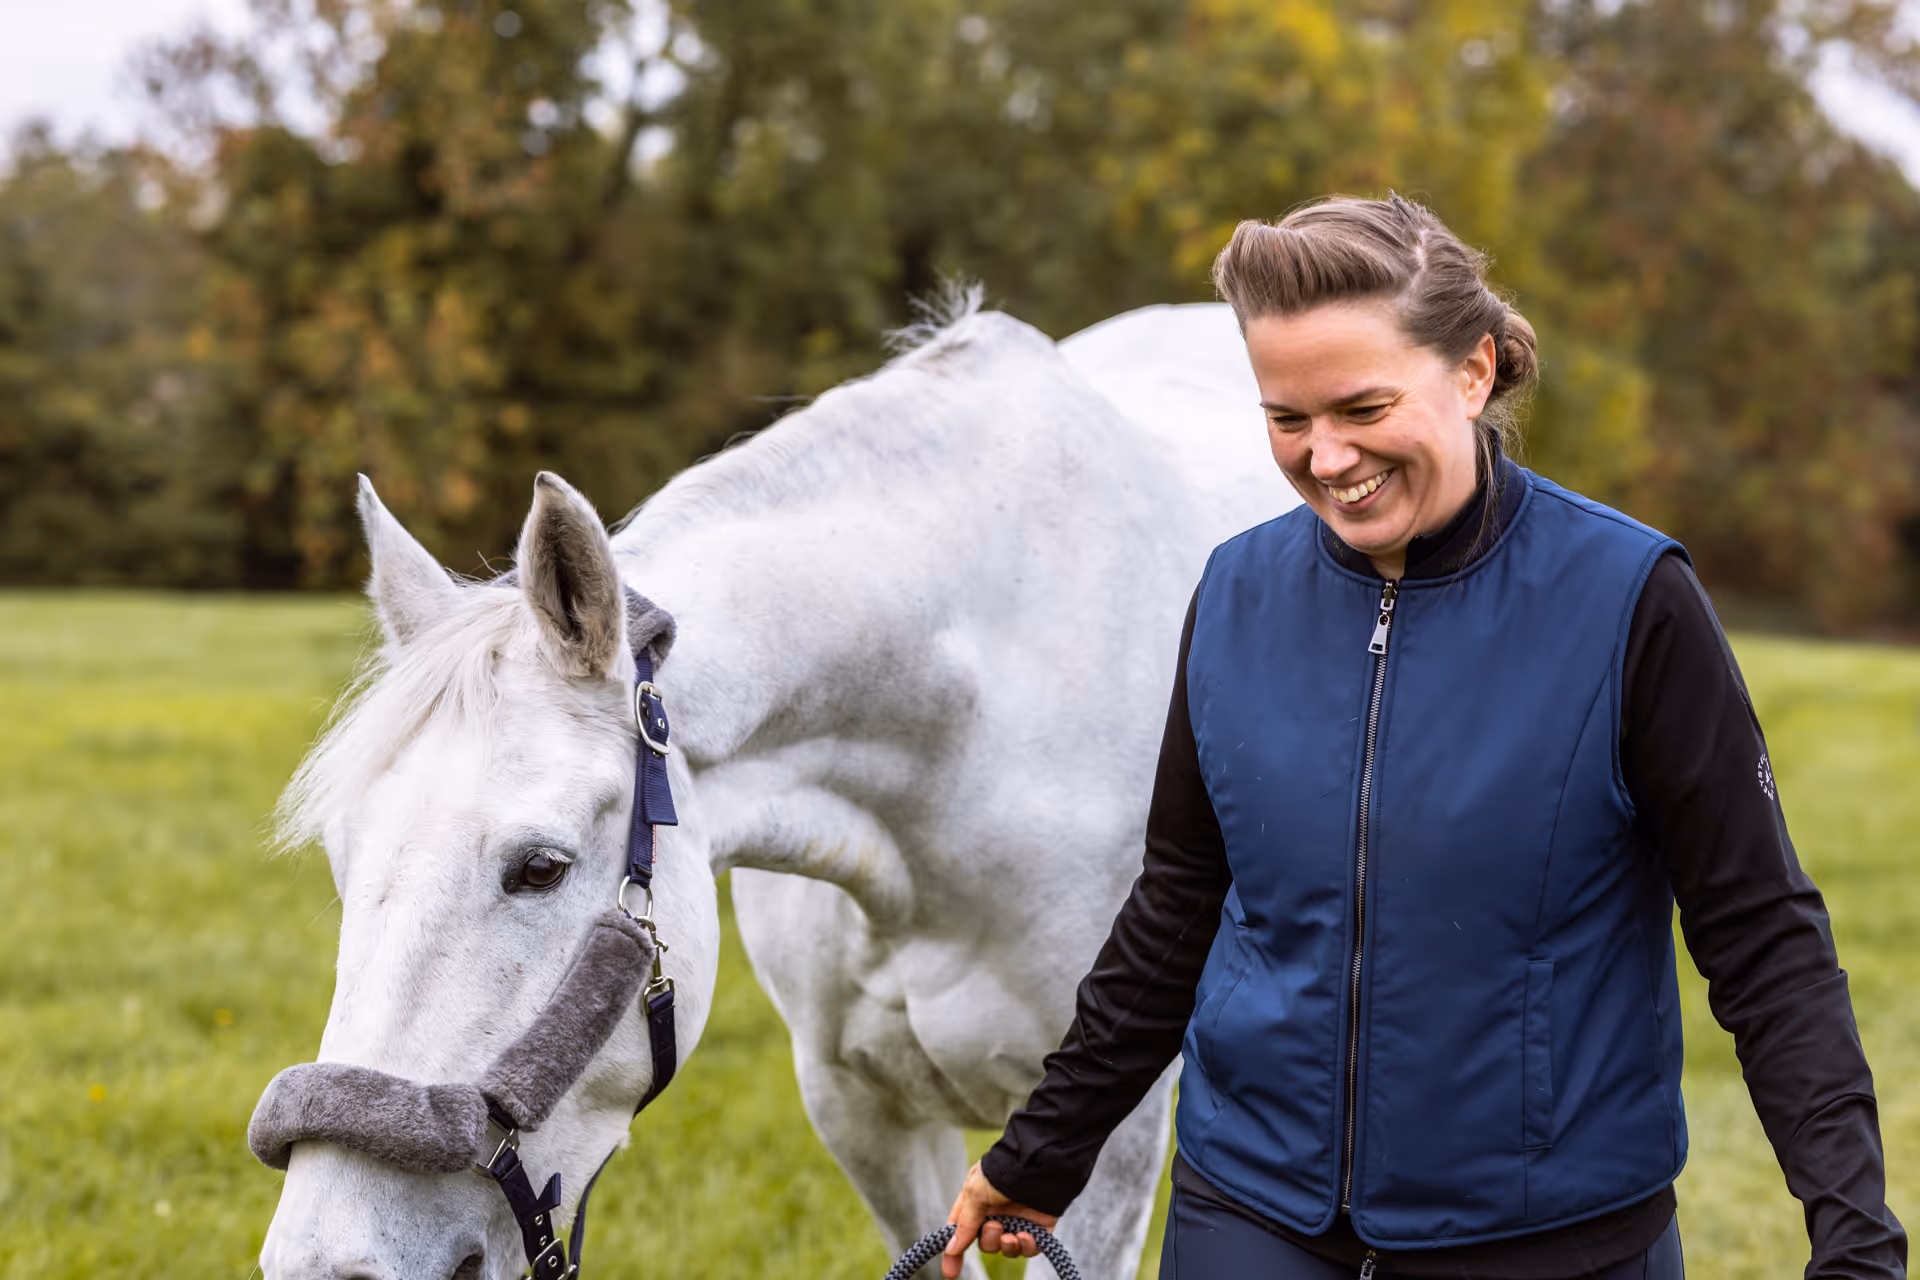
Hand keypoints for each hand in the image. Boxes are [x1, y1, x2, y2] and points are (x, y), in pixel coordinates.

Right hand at [941, 1161, 1058, 1278]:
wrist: (1037, 1165)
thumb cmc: (1001, 1173)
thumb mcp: (974, 1194)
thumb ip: (964, 1224)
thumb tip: (951, 1249)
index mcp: (977, 1202)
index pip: (962, 1232)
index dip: (955, 1252)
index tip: (950, 1273)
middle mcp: (997, 1213)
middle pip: (986, 1243)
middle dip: (989, 1240)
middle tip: (995, 1226)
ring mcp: (1018, 1220)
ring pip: (1007, 1248)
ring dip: (1007, 1246)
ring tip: (1011, 1235)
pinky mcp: (1039, 1227)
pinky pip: (1029, 1248)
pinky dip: (1026, 1246)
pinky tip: (1025, 1236)